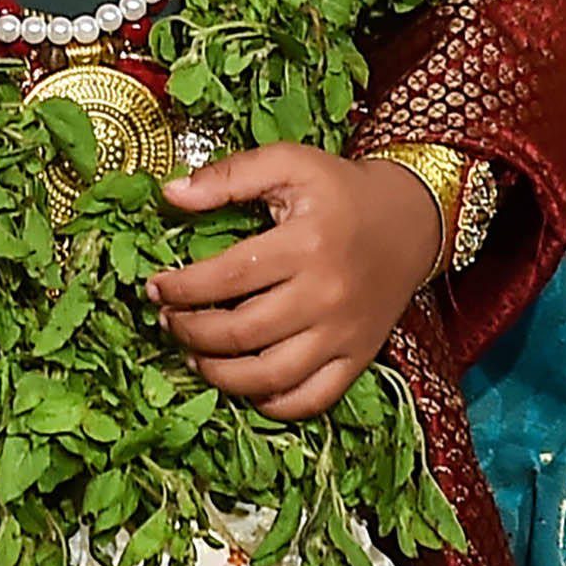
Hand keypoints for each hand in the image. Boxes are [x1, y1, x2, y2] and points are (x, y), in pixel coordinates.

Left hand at [149, 144, 442, 420]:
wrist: (410, 219)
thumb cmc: (340, 190)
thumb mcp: (289, 162)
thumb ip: (228, 175)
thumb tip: (170, 194)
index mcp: (305, 244)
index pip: (226, 278)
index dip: (180, 289)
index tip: (154, 288)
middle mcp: (325, 295)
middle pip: (241, 333)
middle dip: (190, 332)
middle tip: (167, 322)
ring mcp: (343, 334)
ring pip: (270, 376)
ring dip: (219, 375)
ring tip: (194, 356)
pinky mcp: (358, 358)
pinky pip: (311, 399)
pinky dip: (272, 404)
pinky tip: (245, 385)